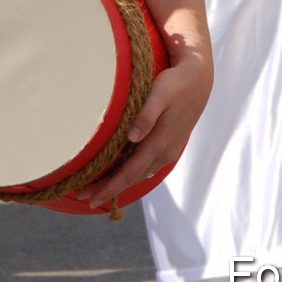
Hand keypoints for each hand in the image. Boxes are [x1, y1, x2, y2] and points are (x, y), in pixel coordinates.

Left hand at [79, 46, 212, 209]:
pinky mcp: (169, 146)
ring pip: (139, 174)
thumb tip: (132, 137)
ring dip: (118, 182)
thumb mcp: (159, 94)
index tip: (91, 200)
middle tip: (82, 196)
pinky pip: (146, 166)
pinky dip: (130, 173)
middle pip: (131, 178)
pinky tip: (120, 173)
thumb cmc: (175, 84)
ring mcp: (168, 152)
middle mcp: (164, 153)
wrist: (198, 81)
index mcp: (159, 143)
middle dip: (108, 189)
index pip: (129, 173)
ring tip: (96, 187)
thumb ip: (146, 115)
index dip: (109, 188)